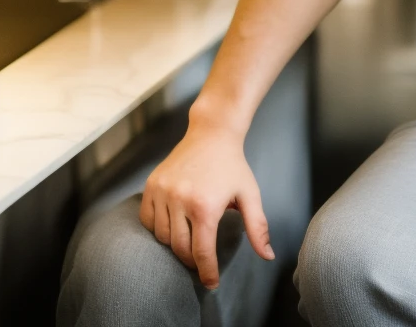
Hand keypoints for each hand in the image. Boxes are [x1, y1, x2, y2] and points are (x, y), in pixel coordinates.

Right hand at [139, 123, 273, 288]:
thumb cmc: (233, 165)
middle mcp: (180, 200)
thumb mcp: (250, 194)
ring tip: (188, 238)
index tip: (211, 282)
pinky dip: (157, 228)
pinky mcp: (151, 186)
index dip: (207, 271)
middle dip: (191, 259)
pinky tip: (171, 225)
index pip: (201, 251)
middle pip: (180, 247)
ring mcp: (163, 192)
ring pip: (161, 236)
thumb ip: (258, 227)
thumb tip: (267, 255)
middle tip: (201, 260)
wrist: (212, 134)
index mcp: (205, 206)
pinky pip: (148, 220)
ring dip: (174, 243)